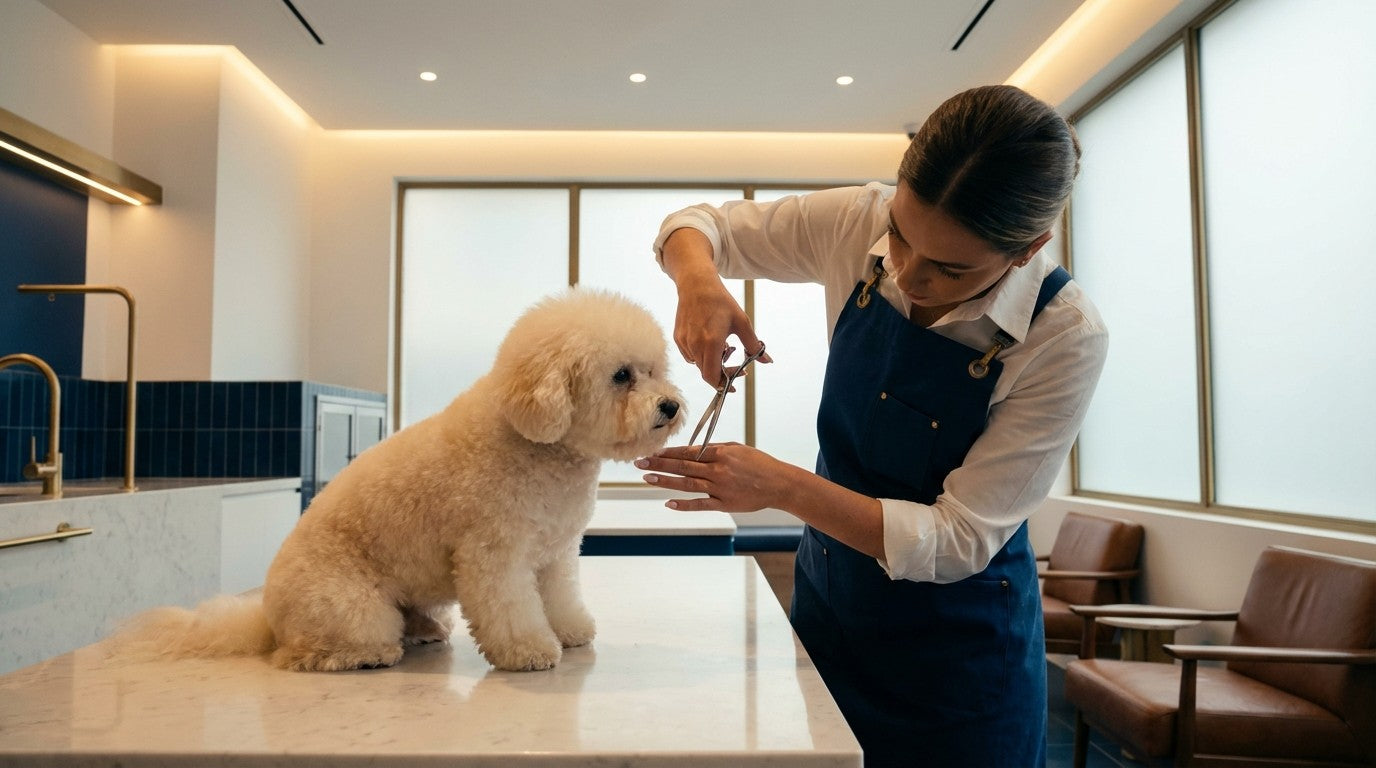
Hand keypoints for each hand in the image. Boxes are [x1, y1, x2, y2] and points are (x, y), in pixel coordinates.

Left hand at [635, 443, 793, 512]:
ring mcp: (720, 488)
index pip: (689, 452)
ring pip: (687, 484)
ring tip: (647, 478)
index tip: (653, 452)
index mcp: (721, 453)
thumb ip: (715, 449)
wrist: (779, 484)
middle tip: (640, 463)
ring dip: (665, 481)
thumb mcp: (737, 448)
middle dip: (659, 464)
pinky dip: (684, 504)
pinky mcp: (725, 504)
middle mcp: (718, 470)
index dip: (669, 453)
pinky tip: (669, 503)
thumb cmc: (758, 464)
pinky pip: (701, 504)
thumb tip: (693, 449)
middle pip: (683, 466)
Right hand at [661, 229, 770, 385]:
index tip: (733, 385)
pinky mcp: (678, 338)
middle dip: (721, 373)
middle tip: (733, 363)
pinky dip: (701, 355)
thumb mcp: (742, 322)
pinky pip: (690, 355)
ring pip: (698, 364)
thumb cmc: (720, 301)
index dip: (723, 385)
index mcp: (711, 342)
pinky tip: (710, 340)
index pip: (712, 376)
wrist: (697, 285)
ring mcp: (684, 342)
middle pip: (706, 373)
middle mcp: (695, 345)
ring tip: (724, 346)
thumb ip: (754, 345)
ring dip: (711, 362)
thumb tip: (767, 360)